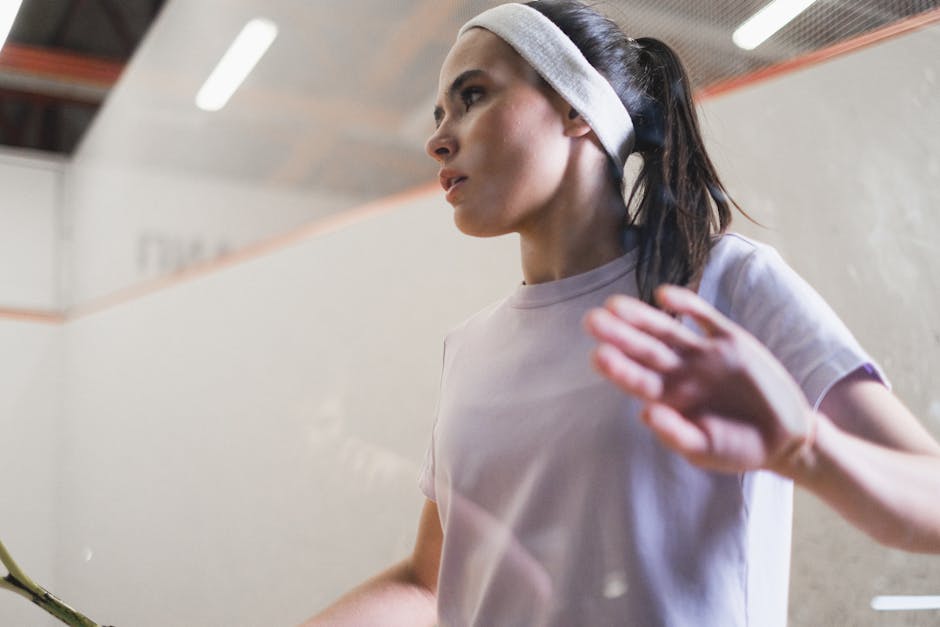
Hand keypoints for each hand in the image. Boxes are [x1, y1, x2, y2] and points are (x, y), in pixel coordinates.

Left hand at [583, 285, 814, 475]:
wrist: (785, 438)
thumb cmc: (737, 448)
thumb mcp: (706, 449)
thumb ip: (675, 433)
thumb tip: (644, 413)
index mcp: (669, 399)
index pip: (638, 380)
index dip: (618, 368)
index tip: (597, 355)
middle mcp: (680, 372)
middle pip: (645, 350)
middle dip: (619, 335)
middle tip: (591, 320)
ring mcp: (704, 354)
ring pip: (667, 330)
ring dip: (642, 317)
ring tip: (614, 305)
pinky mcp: (731, 340)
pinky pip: (706, 318)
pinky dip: (687, 304)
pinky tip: (664, 294)